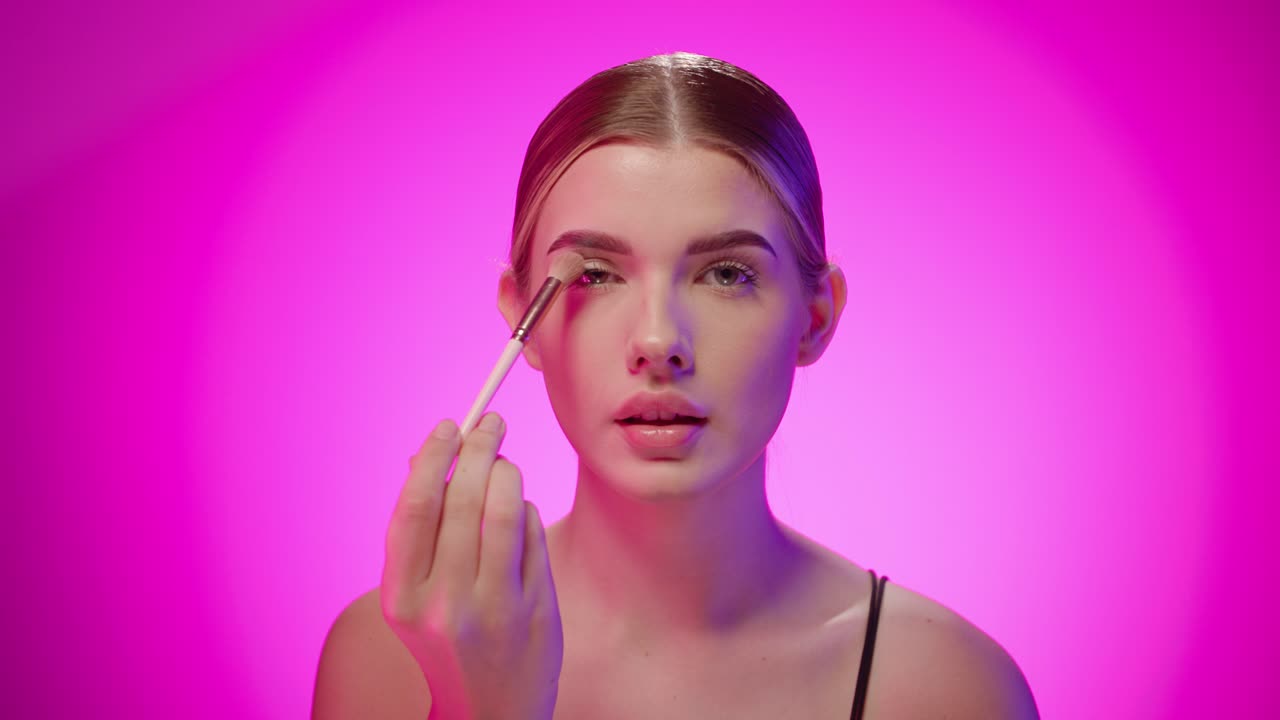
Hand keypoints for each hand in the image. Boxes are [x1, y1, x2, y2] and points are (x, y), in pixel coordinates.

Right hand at [381, 412, 563, 719]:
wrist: (486, 712)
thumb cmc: (448, 638)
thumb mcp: (417, 593)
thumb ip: (421, 530)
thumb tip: (427, 456)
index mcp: (402, 596)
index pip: (415, 507)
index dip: (434, 458)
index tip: (450, 425)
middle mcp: (443, 603)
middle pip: (463, 500)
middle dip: (480, 448)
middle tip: (492, 425)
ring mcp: (493, 609)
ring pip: (507, 510)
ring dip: (509, 473)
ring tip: (507, 463)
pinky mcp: (534, 610)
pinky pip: (534, 536)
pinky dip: (527, 511)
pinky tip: (521, 510)